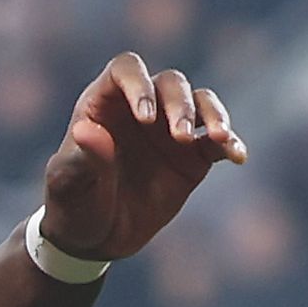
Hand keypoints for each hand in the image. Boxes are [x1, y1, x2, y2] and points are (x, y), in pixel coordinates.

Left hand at [41, 49, 245, 263]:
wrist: (95, 237)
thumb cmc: (72, 204)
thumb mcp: (69, 186)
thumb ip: (82, 158)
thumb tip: (86, 130)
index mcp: (104, 103)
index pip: (125, 70)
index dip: (138, 83)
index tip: (145, 117)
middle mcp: (141, 107)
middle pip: (170, 83)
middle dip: (179, 104)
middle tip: (178, 135)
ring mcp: (169, 129)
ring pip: (200, 102)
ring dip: (213, 115)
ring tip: (219, 138)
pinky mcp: (193, 156)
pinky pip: (217, 141)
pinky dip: (230, 144)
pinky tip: (238, 156)